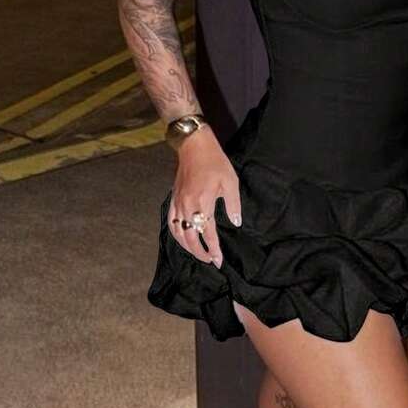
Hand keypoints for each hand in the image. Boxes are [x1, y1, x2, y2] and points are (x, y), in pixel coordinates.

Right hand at [168, 128, 241, 268]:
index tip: (218, 260)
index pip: (207, 233)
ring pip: (178, 233)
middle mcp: (187, 206)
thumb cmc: (215, 162)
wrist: (193, 146)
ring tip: (199, 253)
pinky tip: (184, 240)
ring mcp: (178, 203)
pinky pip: (172, 222)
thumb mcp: (230, 182)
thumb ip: (233, 205)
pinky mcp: (173, 199)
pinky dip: (177, 234)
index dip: (213, 249)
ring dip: (187, 247)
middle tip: (211, 260)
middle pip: (190, 238)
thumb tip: (236, 223)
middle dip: (200, 253)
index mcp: (202, 203)